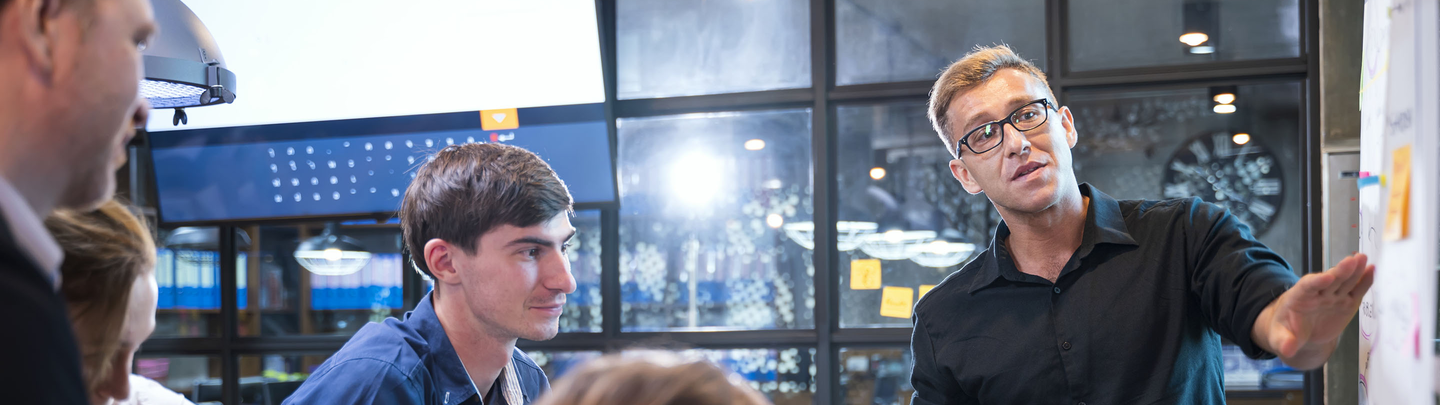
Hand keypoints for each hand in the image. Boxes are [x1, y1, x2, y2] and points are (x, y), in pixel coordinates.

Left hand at [1254, 253, 1374, 368]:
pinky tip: (1372, 270)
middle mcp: (1318, 293)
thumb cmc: (1286, 331)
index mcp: (1298, 297)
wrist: (1299, 333)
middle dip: (1340, 271)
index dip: (1316, 282)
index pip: (1307, 287)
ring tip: (1363, 259)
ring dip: (1354, 271)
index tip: (1326, 278)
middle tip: (1352, 261)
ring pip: (1344, 282)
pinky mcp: (1346, 302)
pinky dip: (1364, 281)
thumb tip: (1286, 350)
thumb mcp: (1280, 338)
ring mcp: (1333, 296)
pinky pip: (1356, 291)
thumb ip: (1284, 342)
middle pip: (1330, 280)